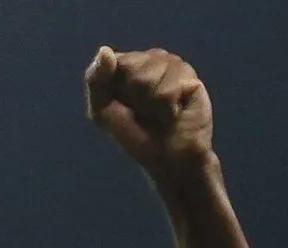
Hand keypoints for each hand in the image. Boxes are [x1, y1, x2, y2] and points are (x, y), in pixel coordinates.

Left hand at [85, 46, 217, 184]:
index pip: (114, 60)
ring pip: (151, 76)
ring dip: (151, 104)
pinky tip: (174, 112)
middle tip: (144, 111)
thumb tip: (105, 50)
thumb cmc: (134, 134)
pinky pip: (170, 88)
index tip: (122, 105)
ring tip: (159, 113)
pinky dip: (167, 108)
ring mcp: (174, 66)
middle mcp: (152, 59)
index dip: (114, 87)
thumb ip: (96, 80)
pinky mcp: (191, 78)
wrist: (167, 157)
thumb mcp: (102, 110)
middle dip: (134, 95)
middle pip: (132, 67)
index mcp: (129, 63)